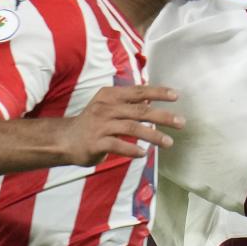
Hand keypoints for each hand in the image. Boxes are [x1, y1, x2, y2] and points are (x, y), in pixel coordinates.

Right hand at [60, 85, 184, 163]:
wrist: (65, 140)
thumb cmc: (92, 123)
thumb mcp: (108, 106)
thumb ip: (128, 104)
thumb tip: (152, 100)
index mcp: (110, 96)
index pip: (138, 92)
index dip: (158, 92)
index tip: (176, 96)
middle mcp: (106, 108)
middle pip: (139, 110)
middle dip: (163, 116)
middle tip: (181, 122)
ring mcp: (100, 125)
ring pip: (131, 128)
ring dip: (153, 135)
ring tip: (168, 143)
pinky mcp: (95, 143)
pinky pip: (117, 145)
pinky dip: (132, 149)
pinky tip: (144, 153)